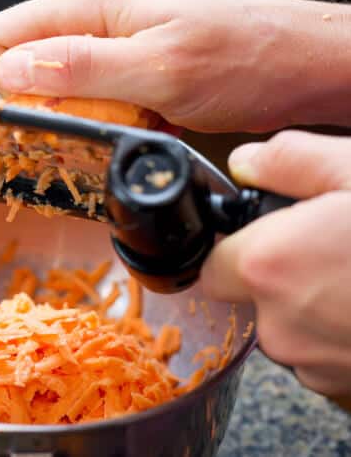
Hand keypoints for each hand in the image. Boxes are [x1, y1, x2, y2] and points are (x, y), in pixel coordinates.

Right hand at [0, 0, 350, 132]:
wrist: (296, 63)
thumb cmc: (244, 58)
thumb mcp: (158, 68)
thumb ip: (81, 68)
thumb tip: (15, 71)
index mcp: (87, 6)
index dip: (9, 83)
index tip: (46, 110)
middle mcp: (91, 20)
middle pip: (22, 66)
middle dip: (46, 105)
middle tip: (98, 118)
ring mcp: (108, 43)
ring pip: (56, 88)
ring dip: (83, 116)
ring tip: (129, 118)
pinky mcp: (125, 66)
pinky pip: (90, 98)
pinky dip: (110, 117)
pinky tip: (143, 119)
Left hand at [200, 131, 350, 401]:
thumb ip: (292, 160)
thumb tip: (247, 161)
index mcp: (270, 266)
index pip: (212, 266)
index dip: (237, 247)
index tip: (264, 234)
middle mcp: (281, 325)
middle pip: (255, 298)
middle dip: (282, 272)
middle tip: (334, 246)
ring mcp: (317, 365)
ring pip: (293, 328)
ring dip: (317, 304)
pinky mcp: (348, 389)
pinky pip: (325, 355)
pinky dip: (343, 332)